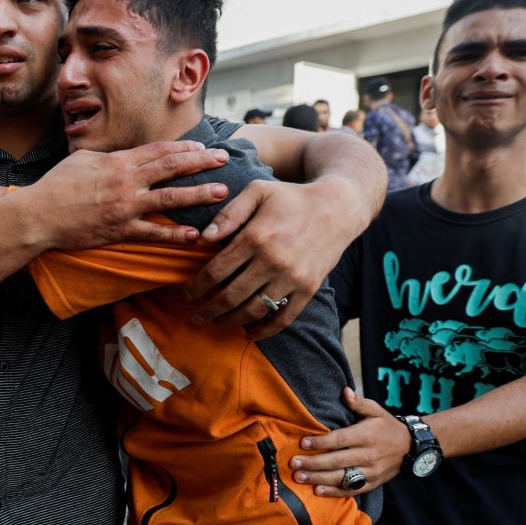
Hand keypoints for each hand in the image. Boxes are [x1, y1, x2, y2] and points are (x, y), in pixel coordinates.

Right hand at [31, 141, 230, 249]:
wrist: (38, 214)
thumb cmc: (57, 185)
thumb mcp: (83, 160)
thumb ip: (110, 157)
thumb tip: (125, 156)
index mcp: (119, 161)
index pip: (159, 150)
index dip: (184, 149)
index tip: (204, 149)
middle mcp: (126, 181)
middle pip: (171, 167)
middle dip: (201, 162)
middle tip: (224, 160)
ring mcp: (125, 206)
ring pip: (169, 198)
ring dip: (198, 194)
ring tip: (221, 192)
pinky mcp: (120, 230)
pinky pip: (153, 233)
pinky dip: (174, 235)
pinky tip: (194, 235)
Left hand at [185, 178, 357, 338]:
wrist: (337, 208)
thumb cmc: (291, 197)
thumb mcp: (258, 191)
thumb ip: (229, 212)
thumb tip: (204, 237)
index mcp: (255, 237)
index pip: (216, 271)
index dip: (197, 286)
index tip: (188, 293)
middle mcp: (273, 261)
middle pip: (230, 296)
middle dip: (208, 309)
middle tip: (196, 315)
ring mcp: (292, 278)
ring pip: (253, 310)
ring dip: (231, 321)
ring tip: (217, 322)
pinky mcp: (308, 289)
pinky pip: (283, 318)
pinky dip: (265, 330)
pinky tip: (249, 333)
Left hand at [289, 388, 410, 494]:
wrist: (410, 448)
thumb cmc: (387, 426)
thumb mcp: (376, 410)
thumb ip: (359, 403)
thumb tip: (344, 391)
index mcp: (367, 435)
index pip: (340, 439)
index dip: (321, 442)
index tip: (303, 443)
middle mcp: (368, 455)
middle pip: (337, 461)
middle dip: (313, 463)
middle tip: (294, 463)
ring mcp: (371, 471)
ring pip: (342, 477)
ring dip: (318, 479)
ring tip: (299, 477)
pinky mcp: (372, 483)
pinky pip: (351, 490)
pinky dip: (334, 492)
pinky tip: (317, 490)